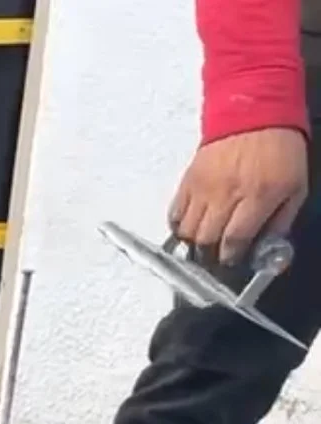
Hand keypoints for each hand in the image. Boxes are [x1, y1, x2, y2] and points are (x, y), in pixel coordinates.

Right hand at [170, 127, 310, 264]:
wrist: (254, 114)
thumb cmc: (279, 149)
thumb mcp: (296, 187)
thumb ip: (282, 220)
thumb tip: (266, 247)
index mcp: (258, 196)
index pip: (235, 240)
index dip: (231, 258)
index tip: (232, 261)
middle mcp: (227, 194)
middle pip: (206, 240)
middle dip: (211, 255)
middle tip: (218, 256)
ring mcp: (204, 188)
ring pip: (188, 231)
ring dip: (195, 243)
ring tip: (204, 243)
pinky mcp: (188, 180)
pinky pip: (175, 213)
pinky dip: (180, 226)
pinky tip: (191, 226)